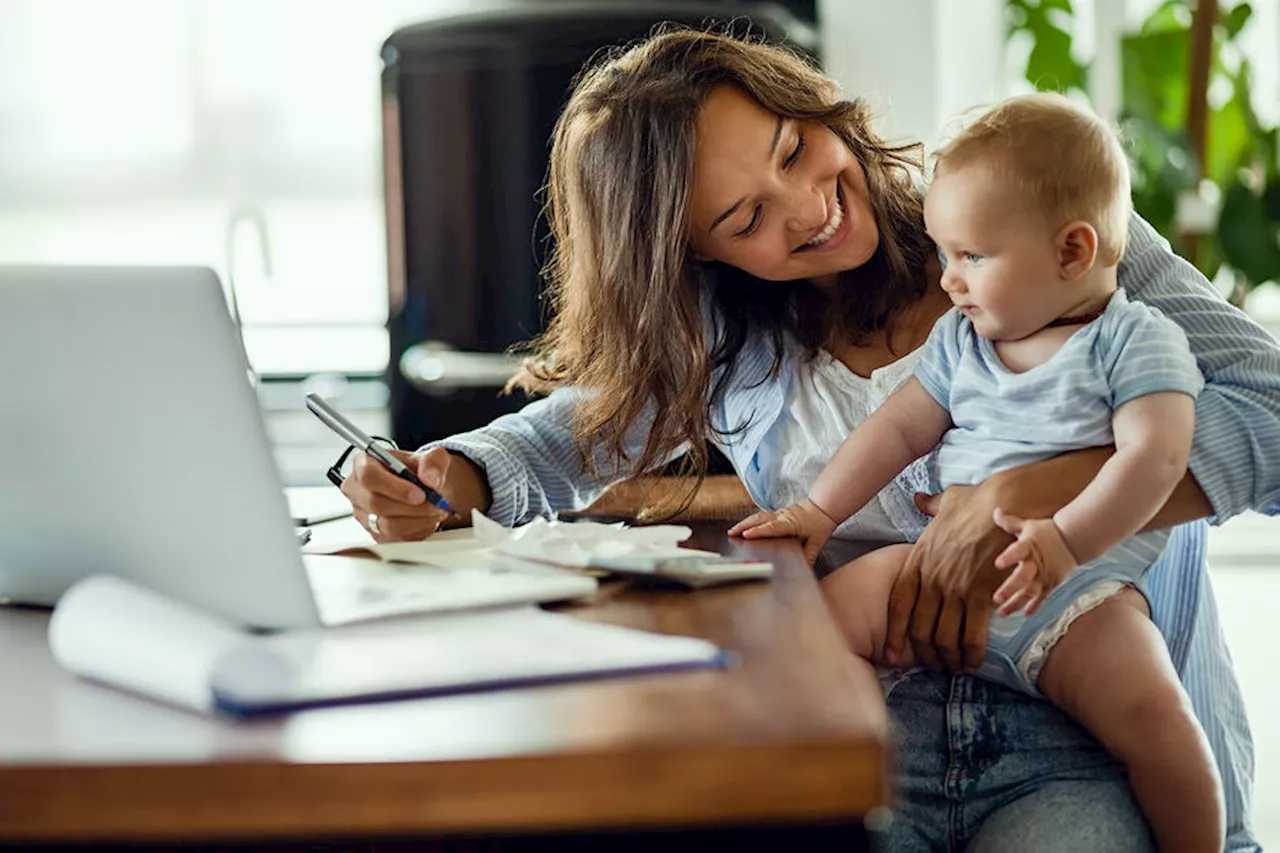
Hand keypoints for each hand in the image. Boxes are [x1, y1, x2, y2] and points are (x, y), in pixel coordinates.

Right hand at [340, 447, 454, 541]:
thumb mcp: (433, 457)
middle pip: (376, 504)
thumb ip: (433, 461)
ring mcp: (363, 514)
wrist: (425, 489)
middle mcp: (358, 490)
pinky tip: (428, 520)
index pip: (368, 476)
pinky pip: (395, 539)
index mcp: (364, 462)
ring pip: (386, 526)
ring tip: (436, 511)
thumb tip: (430, 478)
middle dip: (412, 507)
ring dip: (418, 521)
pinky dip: (417, 531)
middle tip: (435, 504)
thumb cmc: (420, 470)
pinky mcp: (375, 534)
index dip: (395, 487)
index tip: (420, 494)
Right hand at [728, 499, 837, 566]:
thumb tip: (804, 568)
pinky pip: (761, 516)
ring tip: (733, 531)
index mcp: (791, 523)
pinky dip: (750, 521)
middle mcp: (782, 516)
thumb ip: (810, 556)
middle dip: (743, 526)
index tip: (746, 535)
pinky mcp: (777, 513)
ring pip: (758, 516)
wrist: (823, 507)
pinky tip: (744, 527)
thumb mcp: (817, 542)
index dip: (758, 531)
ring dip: (744, 523)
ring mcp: (778, 513)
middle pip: (759, 519)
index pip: (772, 527)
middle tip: (731, 533)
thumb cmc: (820, 523)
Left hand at [884, 484, 1012, 672]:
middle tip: (935, 665)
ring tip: (955, 668)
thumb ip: (929, 506)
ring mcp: (955, 588)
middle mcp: (932, 578)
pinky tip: (974, 661)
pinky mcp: (981, 594)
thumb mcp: (945, 501)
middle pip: (920, 628)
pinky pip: (972, 634)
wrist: (1006, 503)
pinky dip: (972, 653)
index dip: (894, 633)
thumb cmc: (978, 502)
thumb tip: (919, 499)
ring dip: (949, 658)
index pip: (898, 605)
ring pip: (944, 637)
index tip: (891, 653)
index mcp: (918, 560)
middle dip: (925, 653)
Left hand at [991, 509, 1076, 616]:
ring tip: (1002, 612)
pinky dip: (1034, 605)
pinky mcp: (1052, 583)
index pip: (1018, 551)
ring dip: (1016, 602)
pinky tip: (1024, 614)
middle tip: (996, 598)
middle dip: (1010, 588)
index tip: (997, 564)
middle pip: (1023, 577)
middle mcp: (1037, 562)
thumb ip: (1010, 522)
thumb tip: (995, 511)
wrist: (1074, 540)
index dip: (1008, 557)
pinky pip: (1042, 597)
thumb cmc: (1047, 531)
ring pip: (1030, 591)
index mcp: (1029, 546)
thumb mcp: (1028, 525)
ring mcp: (1045, 575)